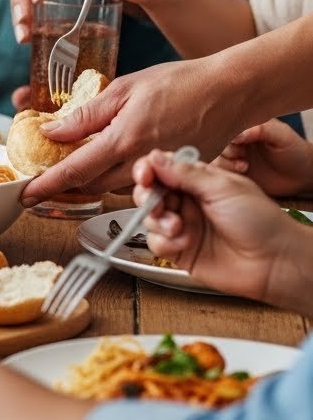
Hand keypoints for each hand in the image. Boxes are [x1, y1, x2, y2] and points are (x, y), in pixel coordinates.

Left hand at [20, 56, 247, 203]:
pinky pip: (136, 183)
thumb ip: (87, 114)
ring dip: (89, 182)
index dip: (46, 186)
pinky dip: (115, 178)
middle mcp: (139, 164)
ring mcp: (158, 173)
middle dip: (63, 188)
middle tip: (40, 183)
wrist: (228, 93)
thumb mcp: (124, 88)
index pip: (75, 171)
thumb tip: (51, 130)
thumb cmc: (179, 83)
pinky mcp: (172, 176)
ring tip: (68, 170)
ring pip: (112, 188)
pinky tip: (108, 163)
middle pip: (91, 187)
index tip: (25, 195)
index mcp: (123, 140)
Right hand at [131, 148, 295, 301]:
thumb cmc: (260, 220)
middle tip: (154, 202)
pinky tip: (182, 241)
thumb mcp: (222, 187)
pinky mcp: (181, 251)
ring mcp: (184, 226)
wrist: (274, 261)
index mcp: (198, 179)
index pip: (162, 167)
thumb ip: (184, 173)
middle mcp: (188, 201)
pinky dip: (164, 242)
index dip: (148, 169)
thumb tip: (154, 158)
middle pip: (150, 192)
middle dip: (147, 196)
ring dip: (157, 220)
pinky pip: (156, 243)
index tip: (145, 175)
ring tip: (176, 226)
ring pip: (149, 218)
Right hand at [213, 119, 312, 196]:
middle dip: (226, 148)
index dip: (228, 132)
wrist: (301, 176)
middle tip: (241, 153)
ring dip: (225, 161)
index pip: (226, 124)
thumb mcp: (282, 135)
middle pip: (216, 141)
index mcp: (246, 125)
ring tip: (244, 165)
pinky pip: (219, 171)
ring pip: (215, 156)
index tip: (238, 140)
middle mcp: (237, 140)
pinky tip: (243, 171)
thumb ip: (261, 129)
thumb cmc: (294, 151)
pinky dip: (225, 171)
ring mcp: (234, 156)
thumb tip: (237, 134)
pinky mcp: (234, 173)